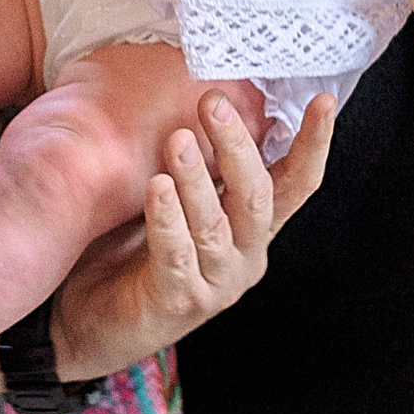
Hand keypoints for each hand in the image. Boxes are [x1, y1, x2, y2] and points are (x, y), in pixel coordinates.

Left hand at [49, 91, 335, 383]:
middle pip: (256, 196)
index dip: (314, 144)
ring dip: (197, 179)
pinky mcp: (177, 302)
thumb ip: (201, 164)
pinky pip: (176, 256)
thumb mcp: (177, 199)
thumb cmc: (132, 247)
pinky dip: (167, 221)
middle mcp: (244, 256)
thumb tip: (208, 95)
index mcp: (252, 227)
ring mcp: (215, 283)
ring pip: (214, 225)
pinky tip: (157, 187)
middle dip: (237, 146)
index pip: (296, 183)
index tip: (324, 100)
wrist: (89, 318)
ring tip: (178, 139)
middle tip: (214, 102)